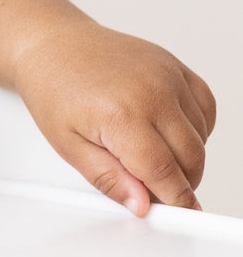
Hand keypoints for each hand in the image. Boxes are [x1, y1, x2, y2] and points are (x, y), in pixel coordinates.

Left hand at [15, 19, 215, 214]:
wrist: (50, 45)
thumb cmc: (53, 88)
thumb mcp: (68, 144)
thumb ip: (109, 178)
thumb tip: (142, 204)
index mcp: (122, 115)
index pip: (164, 173)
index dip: (174, 199)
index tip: (178, 211)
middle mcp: (152, 92)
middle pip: (191, 157)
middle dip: (181, 181)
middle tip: (155, 186)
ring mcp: (167, 75)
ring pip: (200, 135)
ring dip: (187, 155)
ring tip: (149, 152)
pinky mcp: (174, 65)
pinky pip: (205, 106)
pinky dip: (197, 127)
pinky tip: (170, 131)